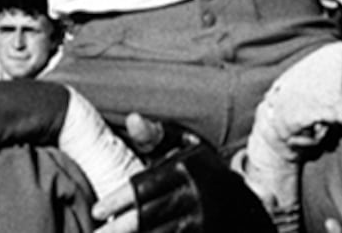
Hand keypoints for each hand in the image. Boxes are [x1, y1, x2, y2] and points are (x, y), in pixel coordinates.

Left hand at [92, 141, 276, 232]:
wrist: (244, 203)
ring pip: (157, 232)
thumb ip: (155, 135)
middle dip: (117, 228)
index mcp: (184, 169)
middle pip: (146, 215)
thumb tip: (132, 119)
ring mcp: (201, 220)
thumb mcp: (184, 146)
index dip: (117, 201)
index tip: (97, 211)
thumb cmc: (203, 169)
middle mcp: (193, 195)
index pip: (142, 187)